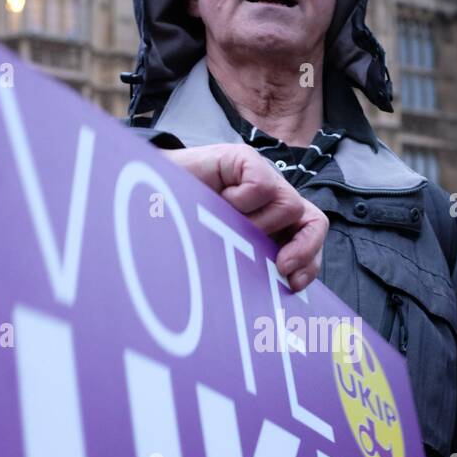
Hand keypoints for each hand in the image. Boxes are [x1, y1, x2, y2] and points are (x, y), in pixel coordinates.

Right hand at [164, 143, 328, 292]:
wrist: (143, 198)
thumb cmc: (179, 231)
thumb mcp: (221, 257)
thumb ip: (249, 268)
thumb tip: (278, 296)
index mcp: (270, 224)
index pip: (309, 238)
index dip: (309, 262)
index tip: (292, 284)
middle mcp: (269, 201)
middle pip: (313, 222)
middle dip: (304, 250)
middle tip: (280, 268)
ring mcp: (259, 178)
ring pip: (290, 206)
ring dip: (259, 225)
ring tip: (228, 225)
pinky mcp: (243, 160)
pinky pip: (263, 185)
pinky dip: (243, 201)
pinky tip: (221, 202)